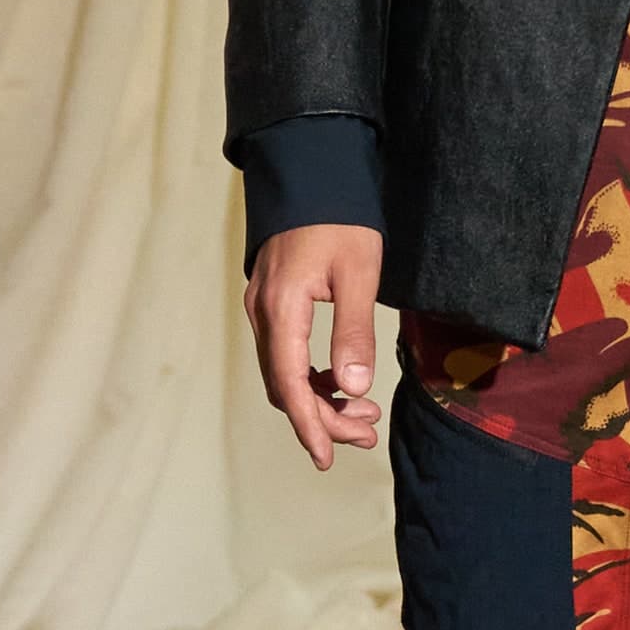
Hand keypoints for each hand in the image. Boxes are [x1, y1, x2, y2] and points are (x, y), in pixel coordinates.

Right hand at [246, 222, 384, 468]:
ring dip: (319, 399)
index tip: (328, 457)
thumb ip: (353, 331)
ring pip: (283, 373)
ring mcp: (262, 308)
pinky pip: (284, 354)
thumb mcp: (359, 273)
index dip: (309, 425)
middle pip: (284, 387)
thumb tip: (353, 388)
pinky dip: (310, 376)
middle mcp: (263, 314)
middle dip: (323, 418)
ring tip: (364, 413)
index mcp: (282, 310)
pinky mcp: (271, 303)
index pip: (289, 385)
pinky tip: (341, 381)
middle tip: (367, 432)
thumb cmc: (339, 218)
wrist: (311, 171)